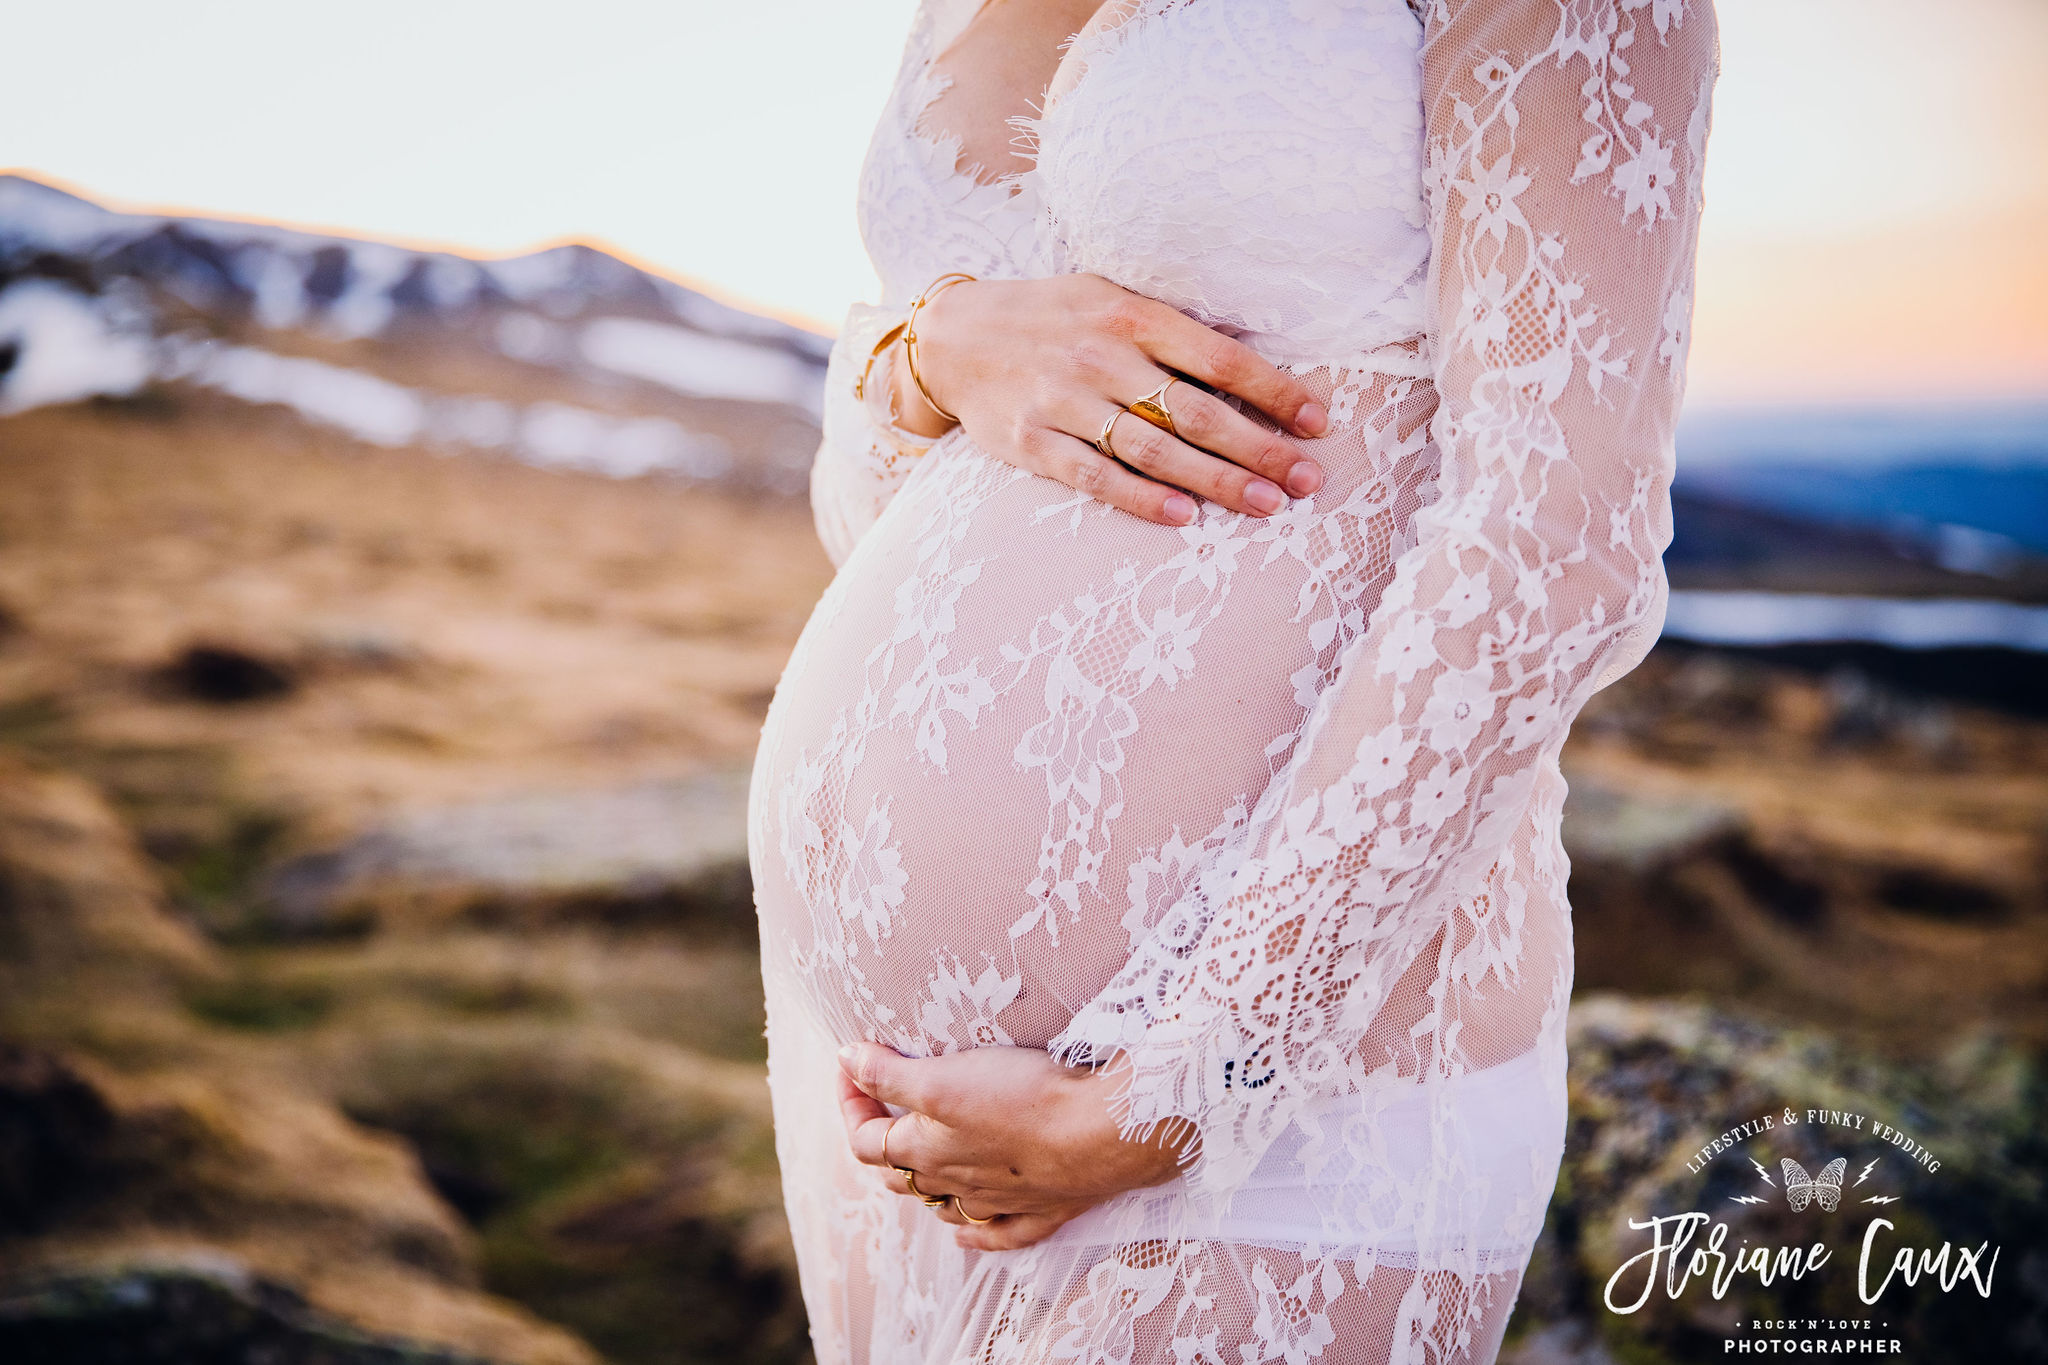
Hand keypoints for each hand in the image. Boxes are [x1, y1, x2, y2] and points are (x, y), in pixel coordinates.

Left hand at [835, 1041, 1195, 1251]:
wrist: (1100, 1134)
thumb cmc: (1021, 1099)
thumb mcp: (943, 1077)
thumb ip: (890, 1073)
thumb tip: (845, 1061)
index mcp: (923, 1152)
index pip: (864, 1139)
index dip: (851, 1101)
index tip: (851, 1064)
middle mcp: (953, 1185)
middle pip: (898, 1174)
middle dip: (881, 1138)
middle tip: (882, 1100)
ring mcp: (998, 1202)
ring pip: (943, 1206)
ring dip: (921, 1185)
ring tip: (915, 1159)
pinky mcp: (1042, 1209)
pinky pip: (997, 1233)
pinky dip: (974, 1234)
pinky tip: (963, 1234)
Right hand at [899, 274, 1329, 526]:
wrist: (952, 336)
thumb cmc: (1051, 318)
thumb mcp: (1108, 296)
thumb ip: (1169, 329)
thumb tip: (1249, 365)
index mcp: (1131, 315)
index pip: (1221, 359)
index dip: (1275, 392)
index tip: (1318, 422)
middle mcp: (1102, 358)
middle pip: (1198, 412)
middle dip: (1260, 449)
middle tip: (1308, 480)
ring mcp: (1065, 402)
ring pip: (1155, 450)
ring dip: (1217, 482)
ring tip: (1266, 506)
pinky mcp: (1032, 442)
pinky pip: (1095, 477)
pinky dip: (1140, 498)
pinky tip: (1185, 518)